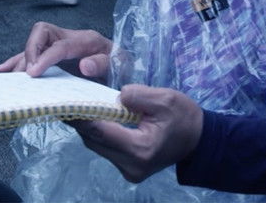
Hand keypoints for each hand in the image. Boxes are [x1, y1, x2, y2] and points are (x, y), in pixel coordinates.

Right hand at [0, 21, 111, 78]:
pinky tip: (3, 69)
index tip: (33, 73)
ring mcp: (60, 44)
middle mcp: (70, 37)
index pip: (60, 45)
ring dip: (21, 59)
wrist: (123, 65)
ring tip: (10, 78)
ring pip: (34, 44)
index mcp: (86, 40)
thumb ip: (104, 64)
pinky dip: (17, 60)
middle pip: (42, 33)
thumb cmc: (121, 66)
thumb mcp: (120, 65)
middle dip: (30, 52)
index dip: (45, 57)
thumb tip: (84, 65)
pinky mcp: (54, 54)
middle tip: (25, 76)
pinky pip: (32, 53)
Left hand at [68, 85, 202, 183]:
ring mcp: (129, 170)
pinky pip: (106, 149)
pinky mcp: (128, 169)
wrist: (199, 139)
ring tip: (78, 108)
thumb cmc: (184, 117)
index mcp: (141, 149)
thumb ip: (139, 95)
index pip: (102, 132)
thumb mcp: (166, 98)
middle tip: (67, 102)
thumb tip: (116, 96)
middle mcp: (131, 165)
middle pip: (96, 142)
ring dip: (90, 128)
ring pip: (98, 147)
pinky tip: (95, 118)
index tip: (66, 103)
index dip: (82, 117)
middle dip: (82, 122)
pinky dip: (100, 134)